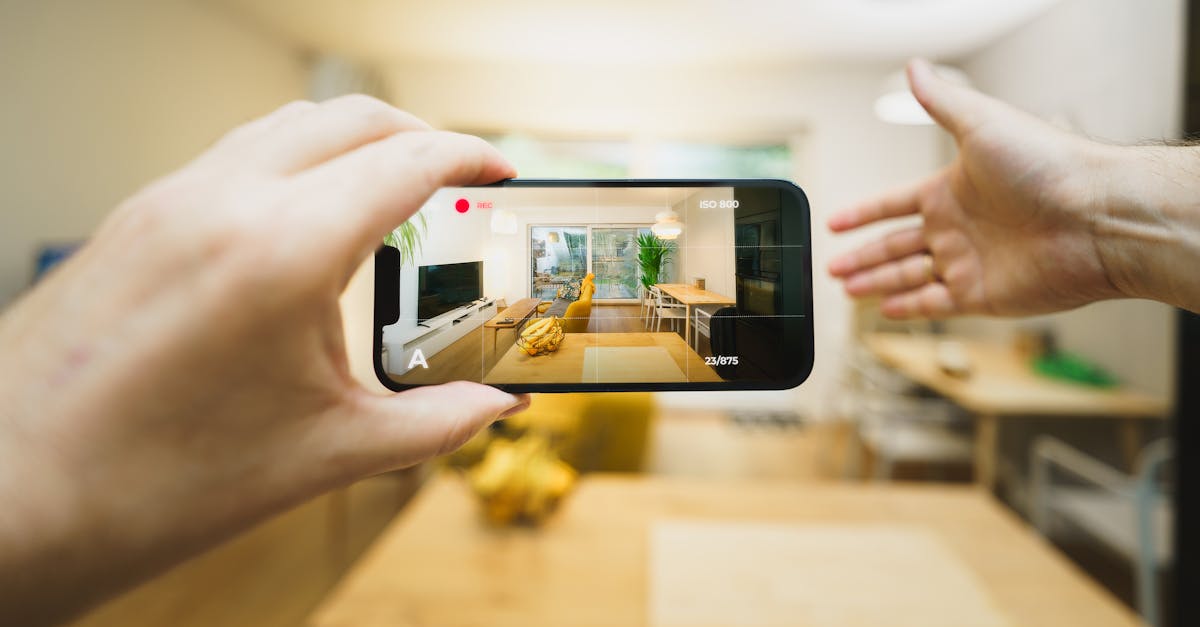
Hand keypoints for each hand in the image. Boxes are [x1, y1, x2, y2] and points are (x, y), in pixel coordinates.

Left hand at [0, 95, 528, 623]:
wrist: (13, 498)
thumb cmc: (155, 482)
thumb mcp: (326, 454)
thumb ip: (433, 422)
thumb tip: (495, 406)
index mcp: (282, 251)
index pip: (406, 161)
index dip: (470, 156)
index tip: (502, 170)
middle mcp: (223, 202)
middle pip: (352, 119)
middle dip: (420, 137)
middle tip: (458, 179)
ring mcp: (169, 200)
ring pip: (288, 126)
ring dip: (352, 142)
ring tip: (390, 196)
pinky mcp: (136, 217)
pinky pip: (235, 155)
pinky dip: (293, 163)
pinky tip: (305, 225)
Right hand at [828, 59, 1125, 317]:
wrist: (1094, 216)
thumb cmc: (1047, 164)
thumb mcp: (982, 123)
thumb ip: (942, 101)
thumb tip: (914, 68)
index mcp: (951, 189)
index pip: (894, 204)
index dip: (863, 214)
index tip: (837, 224)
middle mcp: (958, 227)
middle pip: (896, 245)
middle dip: (863, 257)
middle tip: (832, 268)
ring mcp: (970, 262)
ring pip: (909, 276)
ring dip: (877, 284)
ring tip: (847, 290)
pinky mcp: (983, 295)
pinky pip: (936, 304)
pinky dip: (910, 308)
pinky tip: (886, 310)